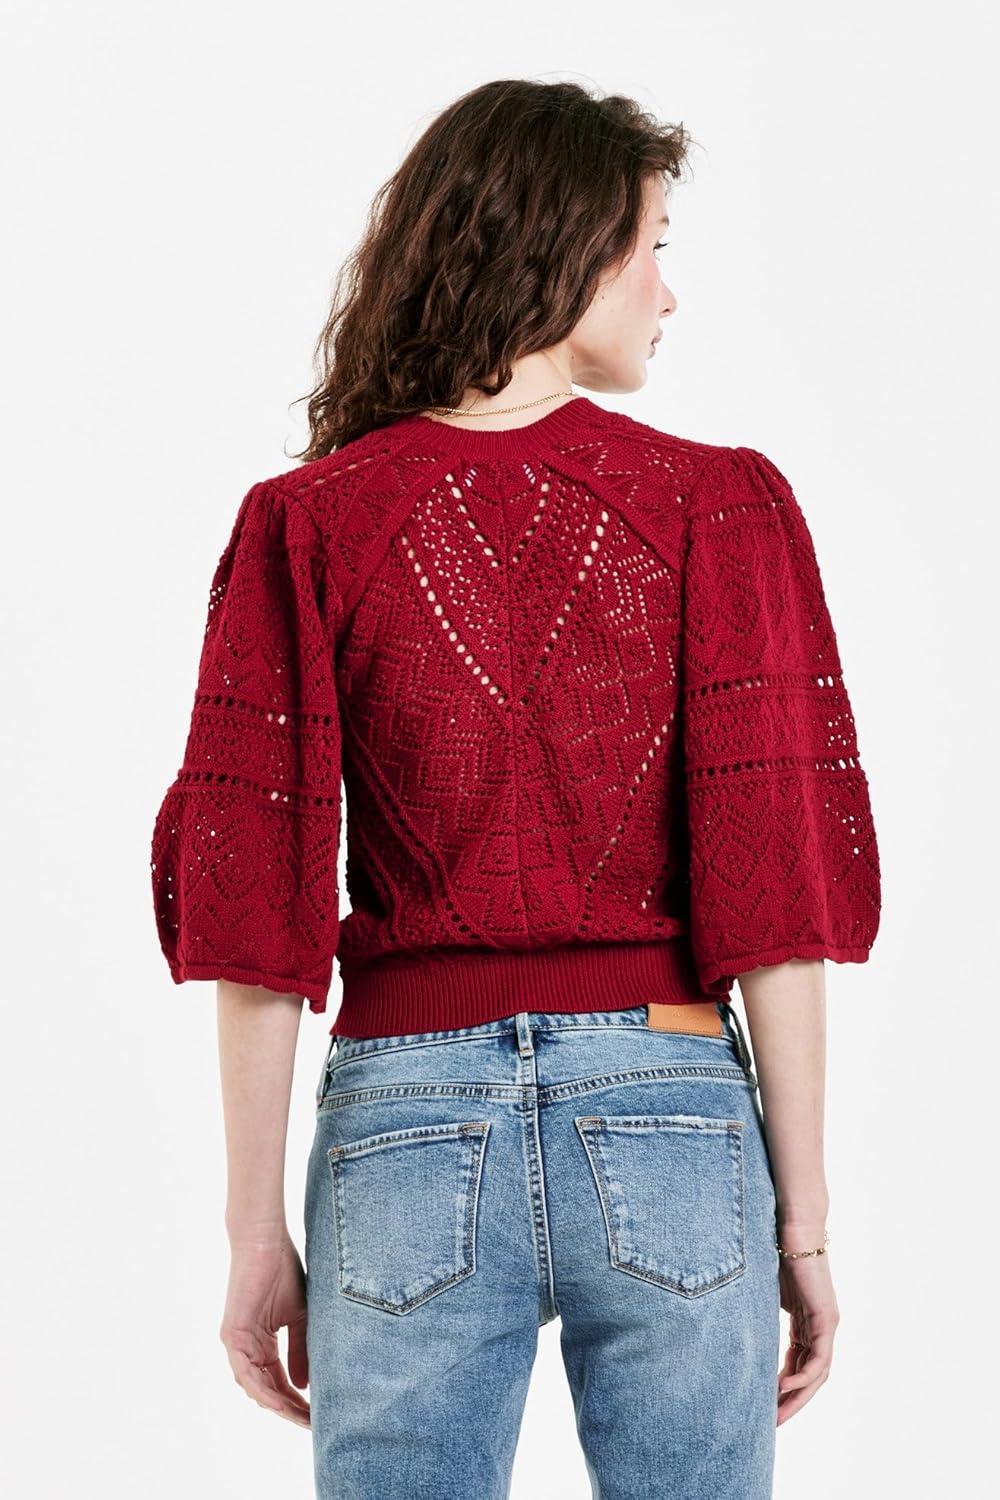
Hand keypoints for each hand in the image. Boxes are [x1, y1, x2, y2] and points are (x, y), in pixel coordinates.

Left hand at [219, 1234, 310, 1426]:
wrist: (265, 1241)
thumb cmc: (282, 1270)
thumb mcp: (299, 1317)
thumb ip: (301, 1350)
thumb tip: (305, 1387)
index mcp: (262, 1344)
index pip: (280, 1381)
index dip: (298, 1401)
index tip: (319, 1414)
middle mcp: (247, 1348)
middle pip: (268, 1390)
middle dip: (291, 1409)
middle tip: (313, 1424)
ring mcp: (237, 1344)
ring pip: (255, 1387)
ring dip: (278, 1405)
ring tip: (301, 1418)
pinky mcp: (232, 1335)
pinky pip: (245, 1372)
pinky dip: (262, 1389)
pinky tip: (280, 1401)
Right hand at [775, 1226, 838, 1425]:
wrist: (793, 1223)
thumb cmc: (774, 1248)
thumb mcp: (762, 1291)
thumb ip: (757, 1312)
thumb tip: (728, 1325)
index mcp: (805, 1321)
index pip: (797, 1364)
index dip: (782, 1388)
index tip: (764, 1407)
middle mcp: (819, 1326)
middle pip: (809, 1376)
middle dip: (790, 1402)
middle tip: (770, 1425)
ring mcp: (826, 1323)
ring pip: (816, 1373)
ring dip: (797, 1397)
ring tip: (776, 1416)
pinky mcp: (827, 1317)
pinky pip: (819, 1358)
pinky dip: (803, 1377)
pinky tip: (784, 1388)